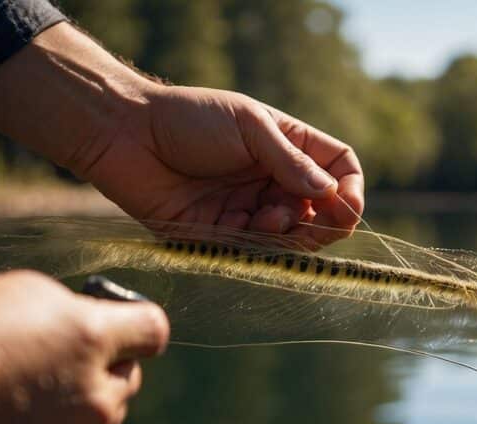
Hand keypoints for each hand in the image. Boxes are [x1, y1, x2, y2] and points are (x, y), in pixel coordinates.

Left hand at [0, 22, 364, 245]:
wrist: (124, 136)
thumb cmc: (187, 119)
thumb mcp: (248, 126)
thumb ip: (290, 160)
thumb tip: (332, 193)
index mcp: (288, 147)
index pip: (339, 170)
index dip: (352, 189)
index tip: (347, 203)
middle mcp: (275, 181)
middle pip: (324, 212)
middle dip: (326, 221)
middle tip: (314, 221)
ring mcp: (251, 209)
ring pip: (294, 237)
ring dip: (291, 232)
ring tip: (268, 218)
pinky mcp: (223, 235)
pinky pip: (257, 251)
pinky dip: (261, 244)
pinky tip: (247, 225)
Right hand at [0, 271, 168, 423]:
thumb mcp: (8, 295)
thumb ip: (67, 311)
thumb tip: (86, 323)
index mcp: (90, 345)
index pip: (150, 331)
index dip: (130, 328)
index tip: (115, 327)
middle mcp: (95, 409)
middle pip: (122, 386)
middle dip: (94, 376)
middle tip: (42, 370)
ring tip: (0, 414)